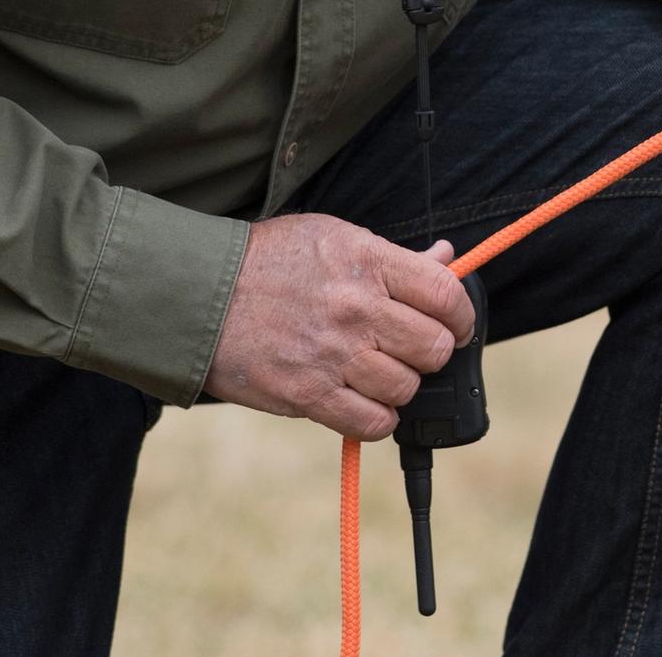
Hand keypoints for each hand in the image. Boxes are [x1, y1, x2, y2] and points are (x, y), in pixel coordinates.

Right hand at [203, 213, 476, 440]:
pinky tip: (367, 401)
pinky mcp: (306, 395)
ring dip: (402, 384)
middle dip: (434, 350)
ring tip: (383, 371)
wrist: (198, 294)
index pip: (446, 295)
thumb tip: (447, 257)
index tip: (459, 324)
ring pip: (406, 387)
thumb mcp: (335, 237)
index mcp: (368, 262)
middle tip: (416, 348)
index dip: (463, 315)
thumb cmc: (270, 260)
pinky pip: (370, 423)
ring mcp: (333, 355)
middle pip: (434, 347)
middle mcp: (357, 309)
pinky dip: (378, 417)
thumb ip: (395, 256)